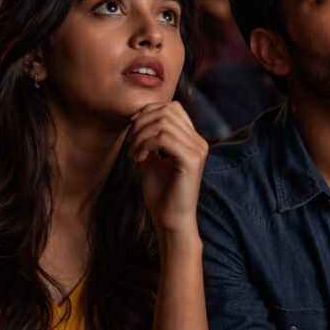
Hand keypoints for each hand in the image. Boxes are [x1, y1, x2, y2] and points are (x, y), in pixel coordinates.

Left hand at [127, 101, 207, 234]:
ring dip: (141, 134)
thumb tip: (138, 120)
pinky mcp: (191, 160)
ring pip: (163, 122)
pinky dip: (145, 143)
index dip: (148, 113)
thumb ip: (149, 140)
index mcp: (192, 140)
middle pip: (167, 111)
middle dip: (141, 123)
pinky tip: (139, 158)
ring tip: (133, 153)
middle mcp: (199, 142)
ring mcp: (198, 150)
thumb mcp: (152, 160)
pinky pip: (164, 138)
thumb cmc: (161, 194)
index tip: (131, 132)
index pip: (172, 108)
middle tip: (130, 144)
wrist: (170, 221)